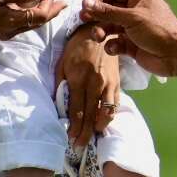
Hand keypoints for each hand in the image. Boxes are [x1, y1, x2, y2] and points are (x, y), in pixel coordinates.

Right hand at [0, 0, 65, 43]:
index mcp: (13, 21)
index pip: (41, 15)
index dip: (50, 4)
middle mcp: (12, 30)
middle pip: (39, 22)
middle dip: (52, 11)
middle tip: (61, 2)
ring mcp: (6, 33)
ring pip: (31, 24)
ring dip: (42, 14)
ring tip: (50, 4)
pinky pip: (22, 25)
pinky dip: (30, 16)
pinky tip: (30, 10)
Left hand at [57, 24, 120, 142]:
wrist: (98, 30)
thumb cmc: (76, 47)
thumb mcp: (62, 64)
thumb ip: (60, 84)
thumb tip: (59, 104)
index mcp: (79, 79)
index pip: (77, 109)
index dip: (74, 126)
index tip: (71, 139)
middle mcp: (96, 83)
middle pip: (91, 114)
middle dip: (86, 133)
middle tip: (80, 146)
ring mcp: (109, 83)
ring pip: (107, 111)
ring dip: (100, 127)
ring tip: (93, 136)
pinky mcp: (117, 82)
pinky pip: (115, 104)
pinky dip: (110, 115)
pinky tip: (104, 123)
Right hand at [79, 0, 176, 76]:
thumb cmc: (158, 30)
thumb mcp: (131, 18)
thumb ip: (107, 11)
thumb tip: (86, 2)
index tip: (86, 4)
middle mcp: (135, 11)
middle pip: (109, 9)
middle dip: (97, 15)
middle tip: (84, 20)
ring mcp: (133, 29)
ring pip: (110, 26)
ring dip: (101, 31)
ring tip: (98, 37)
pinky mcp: (132, 45)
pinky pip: (116, 42)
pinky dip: (111, 45)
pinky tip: (113, 48)